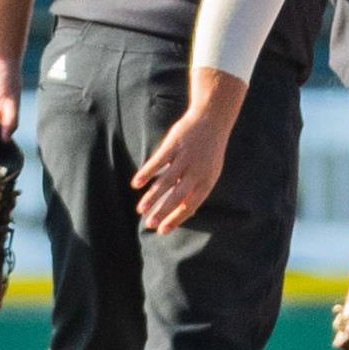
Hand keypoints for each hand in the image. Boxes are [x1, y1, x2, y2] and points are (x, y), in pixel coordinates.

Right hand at [131, 104, 230, 233]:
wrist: (212, 119)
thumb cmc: (209, 150)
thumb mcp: (210, 171)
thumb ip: (196, 190)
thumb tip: (185, 212)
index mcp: (207, 181)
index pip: (190, 205)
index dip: (176, 219)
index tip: (162, 230)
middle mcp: (196, 171)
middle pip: (177, 196)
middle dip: (162, 212)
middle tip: (149, 224)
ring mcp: (185, 158)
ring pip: (166, 181)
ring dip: (152, 196)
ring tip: (140, 209)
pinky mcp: (174, 145)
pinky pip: (158, 161)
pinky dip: (147, 173)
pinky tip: (136, 184)